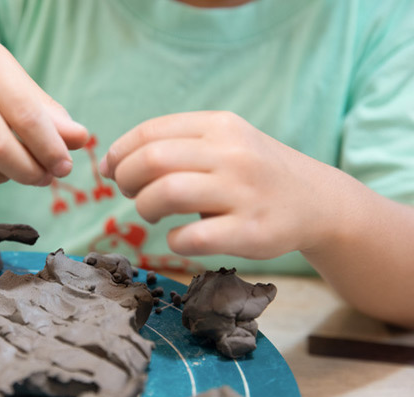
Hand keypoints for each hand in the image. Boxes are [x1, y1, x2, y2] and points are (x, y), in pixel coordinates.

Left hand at [100, 111, 347, 259]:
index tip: (111, 170)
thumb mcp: (223, 142)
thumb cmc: (253, 172)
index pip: (149, 133)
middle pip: (152, 160)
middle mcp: (232, 153)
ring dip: (145, 207)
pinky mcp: (252, 232)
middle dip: (126, 179)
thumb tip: (110, 163)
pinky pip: (193, 237)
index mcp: (219, 126)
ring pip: (167, 192)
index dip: (119, 153)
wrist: (317, 202)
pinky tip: (179, 237)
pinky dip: (174, 240)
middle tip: (129, 192)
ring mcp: (243, 193)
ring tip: (151, 212)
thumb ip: (172, 146)